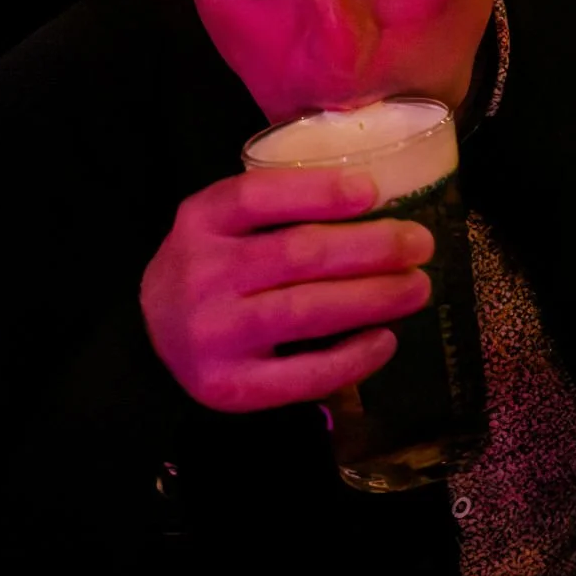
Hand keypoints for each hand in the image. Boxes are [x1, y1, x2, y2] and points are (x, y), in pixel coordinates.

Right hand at [141, 168, 433, 413]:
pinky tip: (386, 339)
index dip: (318, 191)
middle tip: (420, 243)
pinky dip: (352, 357)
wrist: (155, 335)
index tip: (373, 190)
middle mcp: (200, 274)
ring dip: (373, 298)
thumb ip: (280, 203)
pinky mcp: (230, 385)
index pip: (256, 197)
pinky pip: (303, 373)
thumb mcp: (226, 222)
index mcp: (199, 221)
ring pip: (306, 311)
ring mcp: (213, 334)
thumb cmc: (216, 266)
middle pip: (296, 254)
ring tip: (417, 288)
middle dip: (370, 248)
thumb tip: (379, 193)